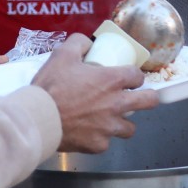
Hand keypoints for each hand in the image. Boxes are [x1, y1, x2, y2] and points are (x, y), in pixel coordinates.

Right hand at [31, 34, 159, 152]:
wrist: (37, 119)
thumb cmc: (51, 87)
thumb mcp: (62, 55)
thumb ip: (79, 43)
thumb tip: (88, 42)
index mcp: (112, 80)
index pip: (138, 76)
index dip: (134, 76)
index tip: (127, 79)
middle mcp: (117, 104)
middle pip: (149, 101)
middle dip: (147, 98)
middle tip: (136, 97)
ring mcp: (109, 127)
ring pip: (130, 128)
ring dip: (122, 122)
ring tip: (110, 119)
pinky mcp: (98, 145)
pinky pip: (106, 142)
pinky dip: (100, 138)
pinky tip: (89, 133)